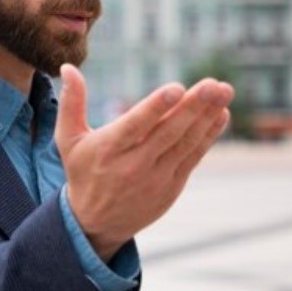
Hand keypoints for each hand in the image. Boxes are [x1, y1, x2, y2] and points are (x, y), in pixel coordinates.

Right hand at [56, 64, 233, 260]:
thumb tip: (67, 67)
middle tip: (214, 84)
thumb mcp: (69, 140)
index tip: (177, 88)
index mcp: (109, 149)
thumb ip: (71, 104)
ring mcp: (156, 177)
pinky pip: (193, 157)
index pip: (136, 125)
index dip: (157, 107)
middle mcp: (134, 164)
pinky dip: (208, 136)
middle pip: (168, 132)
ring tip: (224, 92)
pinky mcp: (172, 186)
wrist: (97, 223)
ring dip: (207, 117)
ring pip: (185, 143)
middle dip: (193, 107)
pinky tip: (221, 114)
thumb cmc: (83, 172)